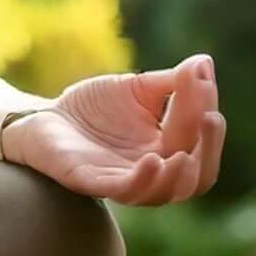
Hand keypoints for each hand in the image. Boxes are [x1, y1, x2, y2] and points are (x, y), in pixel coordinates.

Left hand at [3, 53, 225, 205]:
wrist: (45, 116)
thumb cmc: (95, 108)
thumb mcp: (137, 89)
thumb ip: (171, 82)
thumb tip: (204, 62)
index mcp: (168, 152)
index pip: (200, 141)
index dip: (205, 111)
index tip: (201, 77)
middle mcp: (152, 173)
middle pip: (196, 177)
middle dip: (209, 147)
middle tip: (211, 117)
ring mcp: (122, 181)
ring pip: (164, 193)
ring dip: (180, 175)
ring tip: (184, 154)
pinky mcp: (91, 182)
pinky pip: (123, 191)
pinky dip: (141, 180)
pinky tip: (153, 160)